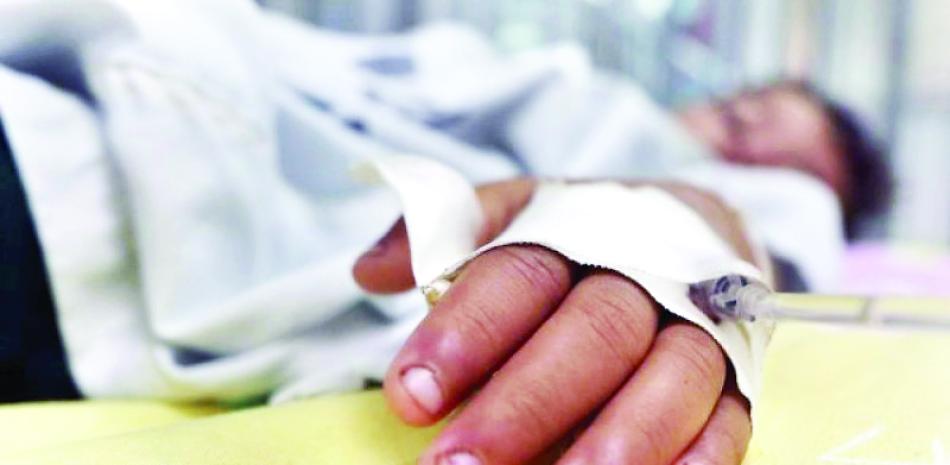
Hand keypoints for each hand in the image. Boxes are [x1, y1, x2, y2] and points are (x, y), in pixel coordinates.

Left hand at [354, 179, 753, 464]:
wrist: (692, 221)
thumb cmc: (578, 234)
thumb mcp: (509, 216)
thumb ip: (441, 235)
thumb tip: (368, 270)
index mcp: (570, 235)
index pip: (516, 278)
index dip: (464, 334)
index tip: (411, 395)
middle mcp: (639, 279)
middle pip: (588, 336)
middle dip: (522, 404)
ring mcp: (696, 329)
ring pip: (665, 380)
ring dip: (613, 441)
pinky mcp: (738, 378)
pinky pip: (729, 420)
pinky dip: (697, 458)